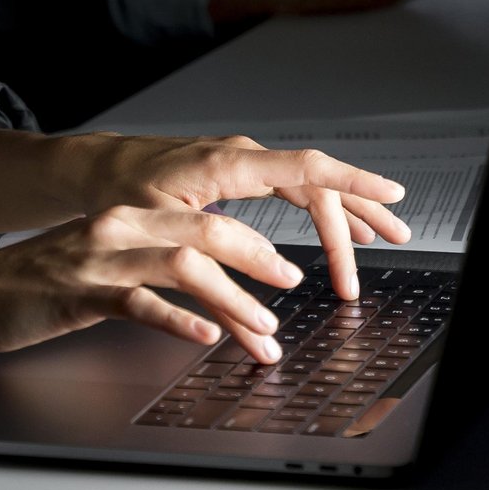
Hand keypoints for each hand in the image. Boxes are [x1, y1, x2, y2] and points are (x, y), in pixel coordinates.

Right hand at [0, 204, 306, 362]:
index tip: (286, 268)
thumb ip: (148, 265)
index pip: (207, 219)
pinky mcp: (80, 293)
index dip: (255, 243)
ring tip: (261, 328)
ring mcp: (100, 259)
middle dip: (259, 260)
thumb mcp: (99, 262)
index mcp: (128, 217)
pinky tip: (204, 336)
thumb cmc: (34, 285)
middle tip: (291, 288)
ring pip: (184, 267)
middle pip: (207, 231)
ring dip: (232, 299)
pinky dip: (178, 319)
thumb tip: (207, 287)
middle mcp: (119, 228)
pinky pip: (140, 303)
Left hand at [52, 134, 410, 300]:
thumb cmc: (122, 194)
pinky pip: (293, 188)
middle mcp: (243, 158)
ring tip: (385, 235)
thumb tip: (256, 332)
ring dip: (347, 210)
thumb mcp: (166, 244)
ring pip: (309, 184)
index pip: (307, 168)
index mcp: (229, 165)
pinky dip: (321, 209)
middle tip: (392, 244)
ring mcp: (242, 163)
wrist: (96, 169)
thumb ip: (213, 288)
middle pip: (317, 182)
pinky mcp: (238, 174)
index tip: (392, 193)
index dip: (353, 181)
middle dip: (359, 213)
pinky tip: (341, 230)